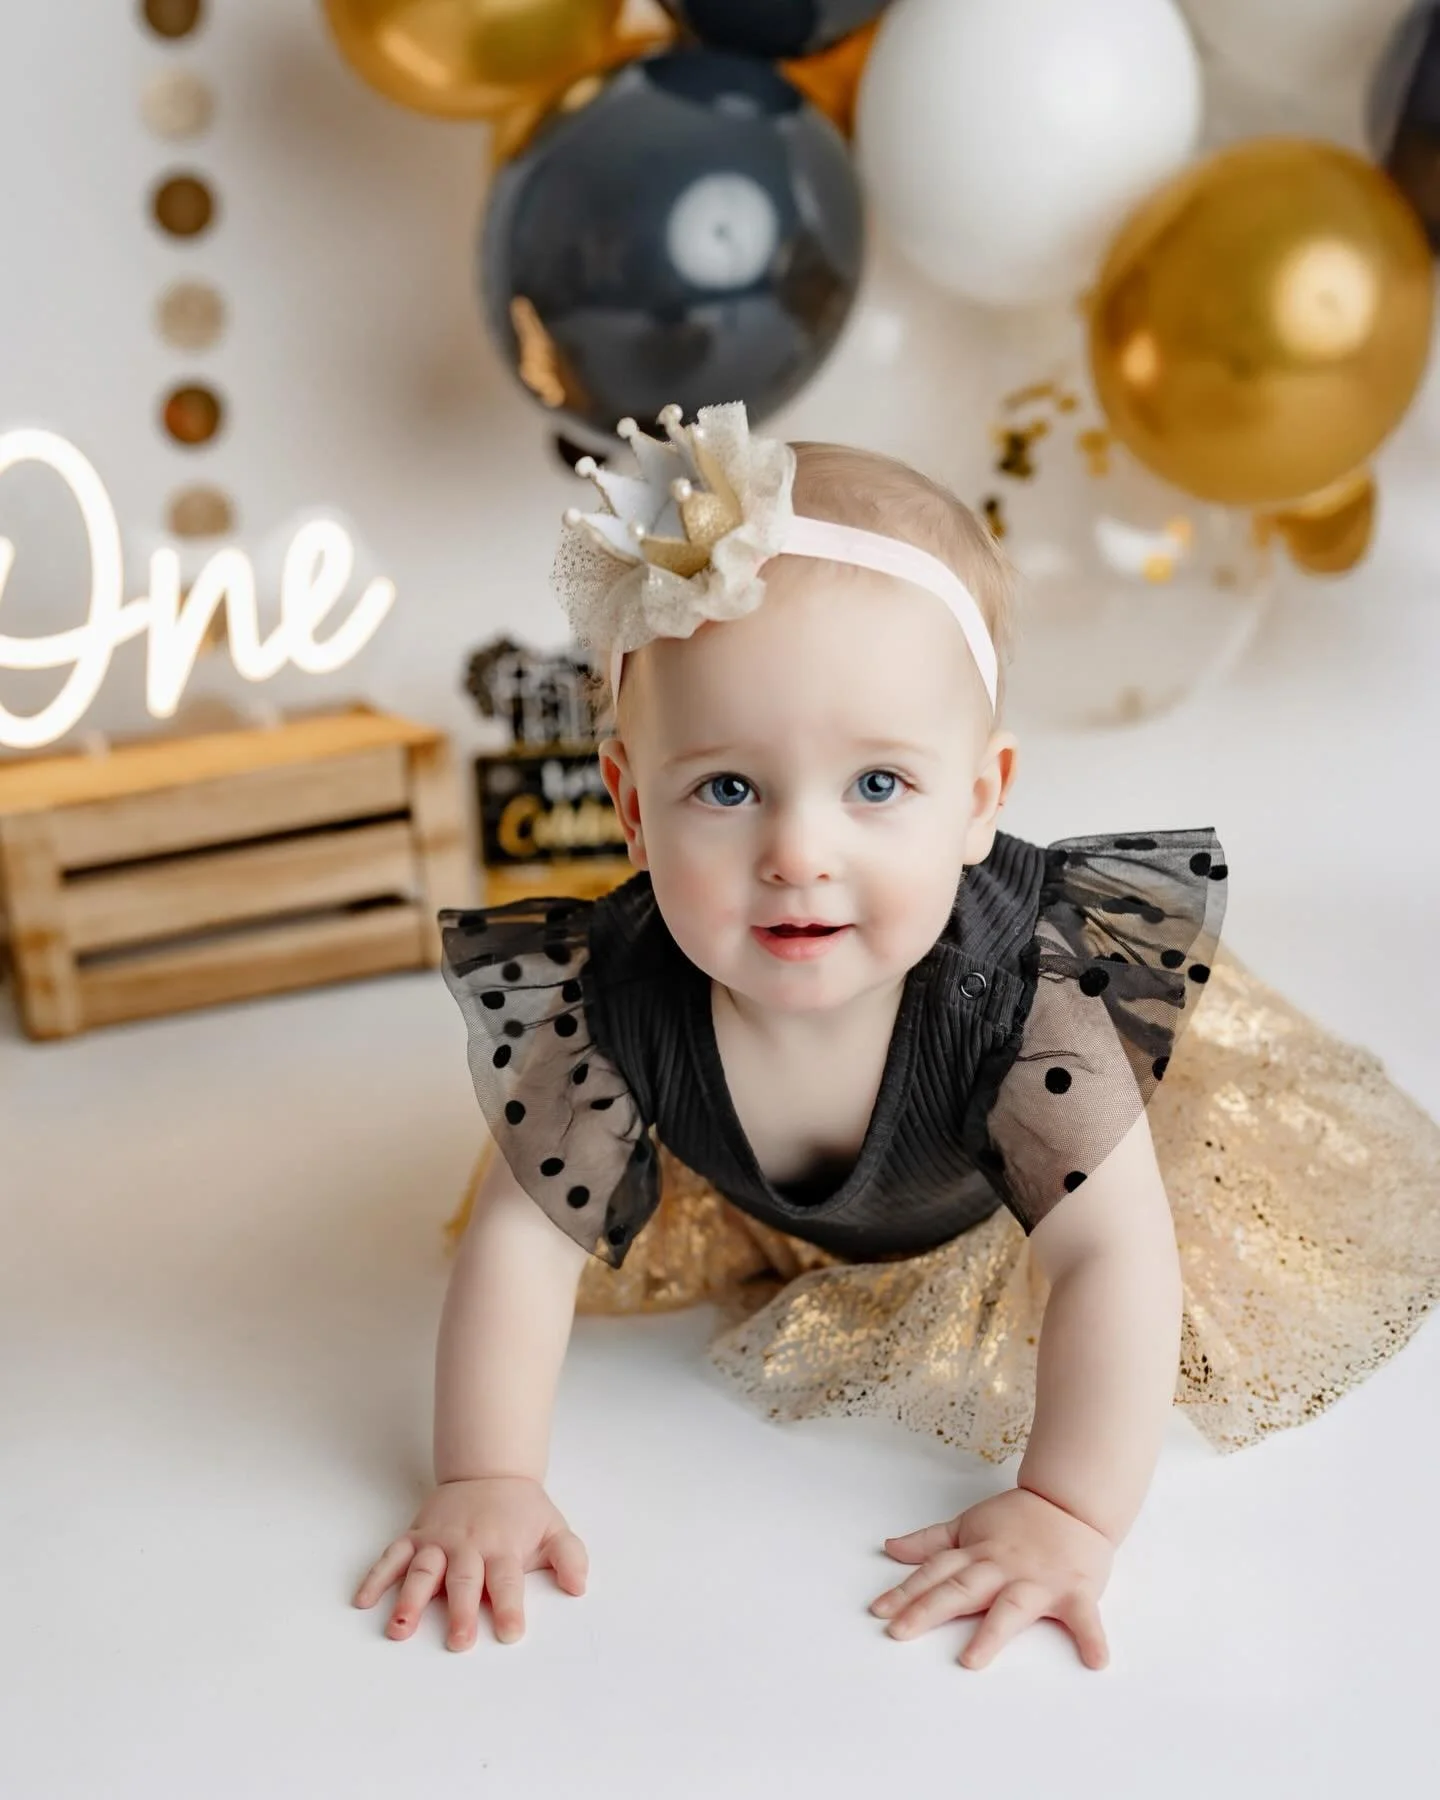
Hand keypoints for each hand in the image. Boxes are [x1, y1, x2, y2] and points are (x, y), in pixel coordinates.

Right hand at [353, 1475, 586, 1650]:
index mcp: (502, 1547)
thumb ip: (569, 1557)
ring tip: (400, 1629)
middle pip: (464, 1580)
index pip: (507, 1579)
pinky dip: (376, 1577)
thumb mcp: (554, 1529)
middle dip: (461, 1611)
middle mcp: (468, 1545)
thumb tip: (578, 1586)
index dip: (508, 1606)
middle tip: (458, 1642)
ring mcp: (438, 1541)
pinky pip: (393, 1556)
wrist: (489, 1472)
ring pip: (423, 1571)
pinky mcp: (416, 1536)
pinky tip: (363, 1601)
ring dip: (410, 1600)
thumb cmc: (522, 1513)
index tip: (509, 1633)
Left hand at [869, 1486, 1113, 1670]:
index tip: (879, 1611)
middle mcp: (1002, 1567)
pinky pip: (1085, 1617)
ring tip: (971, 1660)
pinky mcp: (1076, 1592)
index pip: (935, 1572)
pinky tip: (1096, 1660)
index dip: (906, 1591)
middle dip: (929, 1609)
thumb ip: (931, 1541)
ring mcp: (1039, 1580)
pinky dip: (1092, 1637)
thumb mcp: (969, 1525)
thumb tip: (890, 1548)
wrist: (1072, 1502)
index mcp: (977, 1552)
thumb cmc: (1018, 1520)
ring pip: (1011, 1607)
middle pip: (961, 1589)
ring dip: (992, 1633)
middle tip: (899, 1631)